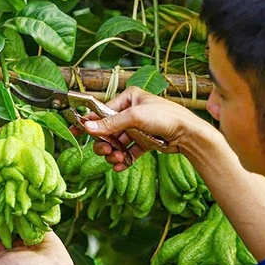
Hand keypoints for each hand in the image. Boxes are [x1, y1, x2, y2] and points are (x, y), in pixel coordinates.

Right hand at [69, 87, 204, 170]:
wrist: (189, 134)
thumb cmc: (166, 117)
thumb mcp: (135, 118)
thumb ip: (110, 124)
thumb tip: (87, 127)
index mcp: (129, 98)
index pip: (103, 111)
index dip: (89, 122)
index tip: (76, 130)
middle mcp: (132, 112)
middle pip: (108, 130)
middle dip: (104, 142)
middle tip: (105, 151)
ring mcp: (137, 128)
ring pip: (117, 143)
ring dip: (114, 152)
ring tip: (117, 159)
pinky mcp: (144, 142)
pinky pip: (128, 151)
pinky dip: (123, 159)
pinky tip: (120, 165)